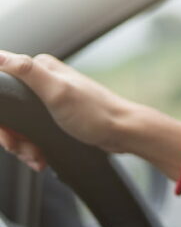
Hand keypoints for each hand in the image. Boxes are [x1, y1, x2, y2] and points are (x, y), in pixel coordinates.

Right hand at [0, 52, 137, 169]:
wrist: (123, 133)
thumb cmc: (96, 113)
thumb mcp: (58, 92)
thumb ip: (28, 72)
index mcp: (40, 69)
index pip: (1, 84)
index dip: (1, 114)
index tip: (8, 131)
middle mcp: (43, 80)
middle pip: (7, 110)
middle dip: (11, 135)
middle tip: (23, 148)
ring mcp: (48, 99)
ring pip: (18, 125)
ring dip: (22, 145)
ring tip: (35, 156)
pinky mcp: (54, 116)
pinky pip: (31, 133)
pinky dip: (32, 148)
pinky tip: (40, 157)